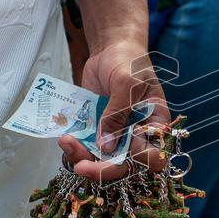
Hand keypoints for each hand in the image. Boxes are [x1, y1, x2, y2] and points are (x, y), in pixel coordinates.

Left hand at [57, 41, 170, 181]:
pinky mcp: (94, 129)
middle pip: (123, 165)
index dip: (137, 160)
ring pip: (100, 160)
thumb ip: (117, 114)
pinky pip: (84, 146)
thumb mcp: (126, 83)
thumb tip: (106, 147)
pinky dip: (73, 147)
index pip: (152, 156)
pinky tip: (64, 137)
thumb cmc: (129, 61)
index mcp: (154, 126)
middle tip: (81, 167)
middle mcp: (136, 135)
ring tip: (66, 143)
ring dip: (81, 157)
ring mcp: (114, 134)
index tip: (121, 150)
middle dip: (102, 169)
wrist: (111, 48)